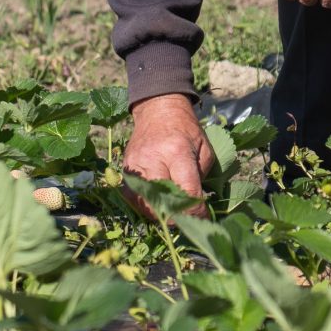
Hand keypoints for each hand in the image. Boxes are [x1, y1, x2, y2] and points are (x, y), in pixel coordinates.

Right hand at [122, 93, 213, 219]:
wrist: (158, 110)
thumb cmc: (185, 130)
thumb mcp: (204, 148)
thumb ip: (201, 176)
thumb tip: (197, 203)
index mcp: (176, 151)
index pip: (186, 190)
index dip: (196, 210)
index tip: (203, 219)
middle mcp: (152, 159)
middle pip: (161, 200)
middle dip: (175, 215)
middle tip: (186, 220)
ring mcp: (135, 164)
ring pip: (144, 202)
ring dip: (158, 213)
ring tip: (171, 215)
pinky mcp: (125, 168)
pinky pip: (131, 196)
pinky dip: (143, 205)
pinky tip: (155, 206)